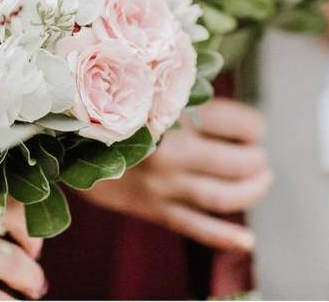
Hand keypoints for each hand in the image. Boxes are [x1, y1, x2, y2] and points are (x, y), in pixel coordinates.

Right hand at [79, 97, 272, 251]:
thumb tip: (227, 97)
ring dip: (251, 191)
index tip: (255, 128)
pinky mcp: (153, 209)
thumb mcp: (148, 88)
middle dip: (255, 160)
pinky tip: (248, 241)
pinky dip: (224, 236)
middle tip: (259, 155)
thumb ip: (187, 90)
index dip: (253, 126)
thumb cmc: (114, 109)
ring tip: (262, 179)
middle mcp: (169, 151)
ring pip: (221, 196)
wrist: (65, 142)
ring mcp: (162, 185)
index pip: (235, 123)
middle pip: (234, 162)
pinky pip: (194, 226)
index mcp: (171, 113)